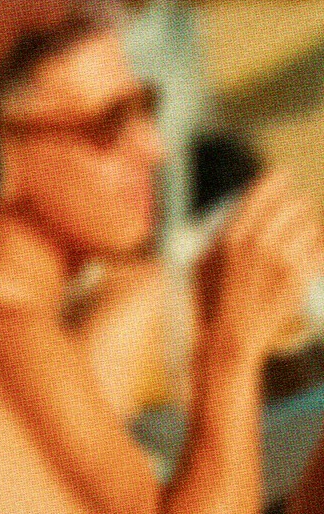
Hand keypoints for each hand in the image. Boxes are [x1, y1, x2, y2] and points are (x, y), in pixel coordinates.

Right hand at [198, 173, 323, 365]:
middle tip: (294, 210)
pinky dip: (318, 247)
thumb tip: (233, 214)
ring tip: (303, 232)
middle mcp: (258, 243)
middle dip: (296, 205)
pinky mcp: (300, 278)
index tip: (282, 175)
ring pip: (311, 226)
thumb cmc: (209, 302)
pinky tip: (313, 249)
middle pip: (292, 206)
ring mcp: (282, 261)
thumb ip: (217, 236)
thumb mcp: (201, 262)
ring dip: (309, 226)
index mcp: (231, 235)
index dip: (276, 180)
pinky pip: (320, 250)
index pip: (261, 193)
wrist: (229, 339)